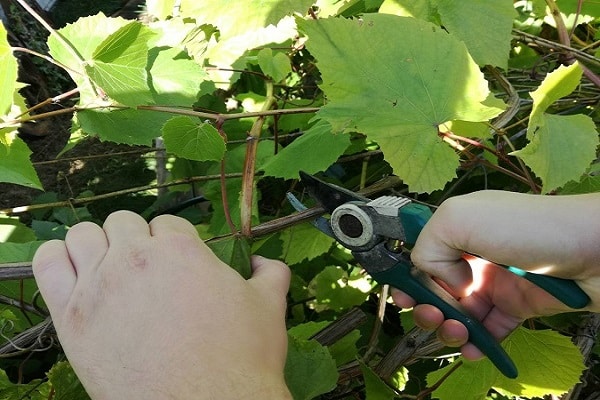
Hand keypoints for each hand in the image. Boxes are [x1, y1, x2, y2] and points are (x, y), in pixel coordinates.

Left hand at [32, 211, 291, 399]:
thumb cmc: (239, 359)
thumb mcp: (268, 307)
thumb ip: (270, 274)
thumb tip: (264, 262)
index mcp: (180, 249)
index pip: (167, 223)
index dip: (174, 242)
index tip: (177, 263)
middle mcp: (135, 258)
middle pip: (123, 223)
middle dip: (137, 239)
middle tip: (146, 269)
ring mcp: (99, 284)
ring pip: (84, 234)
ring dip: (97, 245)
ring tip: (109, 268)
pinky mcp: (72, 316)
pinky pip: (48, 264)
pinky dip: (58, 259)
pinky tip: (75, 274)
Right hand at [392, 190, 599, 359]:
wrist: (596, 250)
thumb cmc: (532, 228)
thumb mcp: (462, 219)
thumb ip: (430, 246)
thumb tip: (439, 280)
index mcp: (460, 229)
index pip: (423, 256)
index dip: (410, 278)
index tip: (403, 297)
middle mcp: (475, 254)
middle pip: (438, 289)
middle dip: (427, 307)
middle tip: (433, 316)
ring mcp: (498, 281)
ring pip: (461, 312)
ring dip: (451, 328)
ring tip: (458, 333)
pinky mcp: (520, 305)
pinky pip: (490, 329)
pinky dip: (477, 344)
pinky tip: (472, 350)